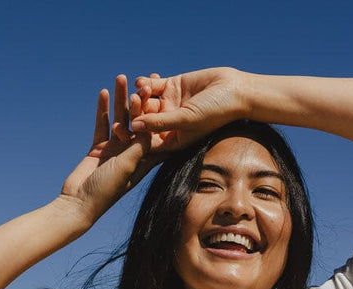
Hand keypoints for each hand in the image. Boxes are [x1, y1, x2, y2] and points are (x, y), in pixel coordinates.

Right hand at [59, 76, 166, 226]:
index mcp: (145, 161)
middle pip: (139, 122)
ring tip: (122, 77)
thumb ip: (138, 147)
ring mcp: (115, 149)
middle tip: (145, 81)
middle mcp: (132, 154)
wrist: (79, 203)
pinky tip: (104, 92)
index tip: (169, 94)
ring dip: (121, 99)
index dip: (163, 115)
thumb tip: (151, 125)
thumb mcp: (126, 166)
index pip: (157, 134)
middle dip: (141, 101)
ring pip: (120, 119)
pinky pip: (102, 124)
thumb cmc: (106, 191)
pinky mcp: (99, 148)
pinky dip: (103, 109)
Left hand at [131, 68, 249, 148]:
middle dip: (135, 113)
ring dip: (141, 97)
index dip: (133, 137)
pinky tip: (141, 81)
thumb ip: (160, 122)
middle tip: (129, 104)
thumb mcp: (186, 120)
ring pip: (147, 103)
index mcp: (172, 140)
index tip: (119, 130)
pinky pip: (153, 86)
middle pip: (145, 121)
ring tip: (140, 91)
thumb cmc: (214, 112)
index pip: (148, 141)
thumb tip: (135, 126)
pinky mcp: (171, 87)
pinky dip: (146, 84)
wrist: (233, 90)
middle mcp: (168, 124)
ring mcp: (169, 105)